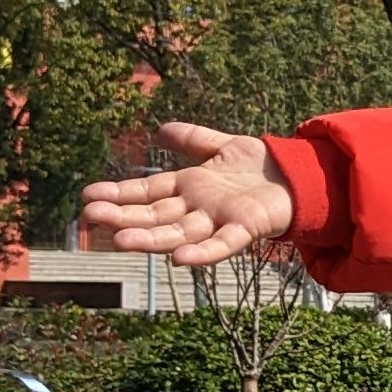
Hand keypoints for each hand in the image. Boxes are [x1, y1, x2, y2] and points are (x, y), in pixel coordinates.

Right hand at [80, 121, 296, 271]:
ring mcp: (220, 219)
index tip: (89, 197)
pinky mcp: (246, 227)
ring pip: (178, 232)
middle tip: (89, 218)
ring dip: (149, 239)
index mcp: (190, 188)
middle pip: (155, 215)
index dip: (120, 194)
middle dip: (123, 217)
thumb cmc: (262, 166)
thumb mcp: (222, 146)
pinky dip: (202, 252)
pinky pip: (221, 243)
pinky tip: (178, 260)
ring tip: (118, 241)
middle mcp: (199, 208)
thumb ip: (193, 140)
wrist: (303, 175)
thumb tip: (160, 130)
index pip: (148, 192)